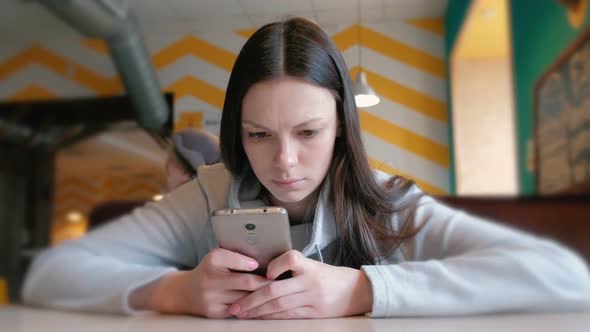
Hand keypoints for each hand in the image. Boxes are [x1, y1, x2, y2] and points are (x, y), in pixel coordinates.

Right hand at [142, 248, 269, 317]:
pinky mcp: (215, 312)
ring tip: (274, 291)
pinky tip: (260, 303)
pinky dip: (251, 306)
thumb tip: (264, 259)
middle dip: (264, 282)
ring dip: (260, 296)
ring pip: (245, 298)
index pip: (235, 259)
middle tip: (278, 281)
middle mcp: (210, 279)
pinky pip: (240, 310)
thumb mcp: (217, 258)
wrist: (186, 292)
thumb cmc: (210, 271)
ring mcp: (211, 298)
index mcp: (212, 260)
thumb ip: (236, 256)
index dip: (249, 263)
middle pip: (246, 282)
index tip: (259, 265)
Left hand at [228, 250, 372, 318]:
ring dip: (258, 311)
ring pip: (279, 306)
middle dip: (252, 299)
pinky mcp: (314, 313)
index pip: (290, 260)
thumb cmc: (331, 276)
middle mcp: (311, 283)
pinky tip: (260, 317)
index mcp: (310, 267)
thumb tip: (265, 272)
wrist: (357, 291)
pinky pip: (288, 316)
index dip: (275, 266)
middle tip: (236, 305)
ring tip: (242, 313)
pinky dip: (272, 316)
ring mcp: (313, 300)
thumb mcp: (315, 266)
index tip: (264, 273)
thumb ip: (294, 268)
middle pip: (276, 290)